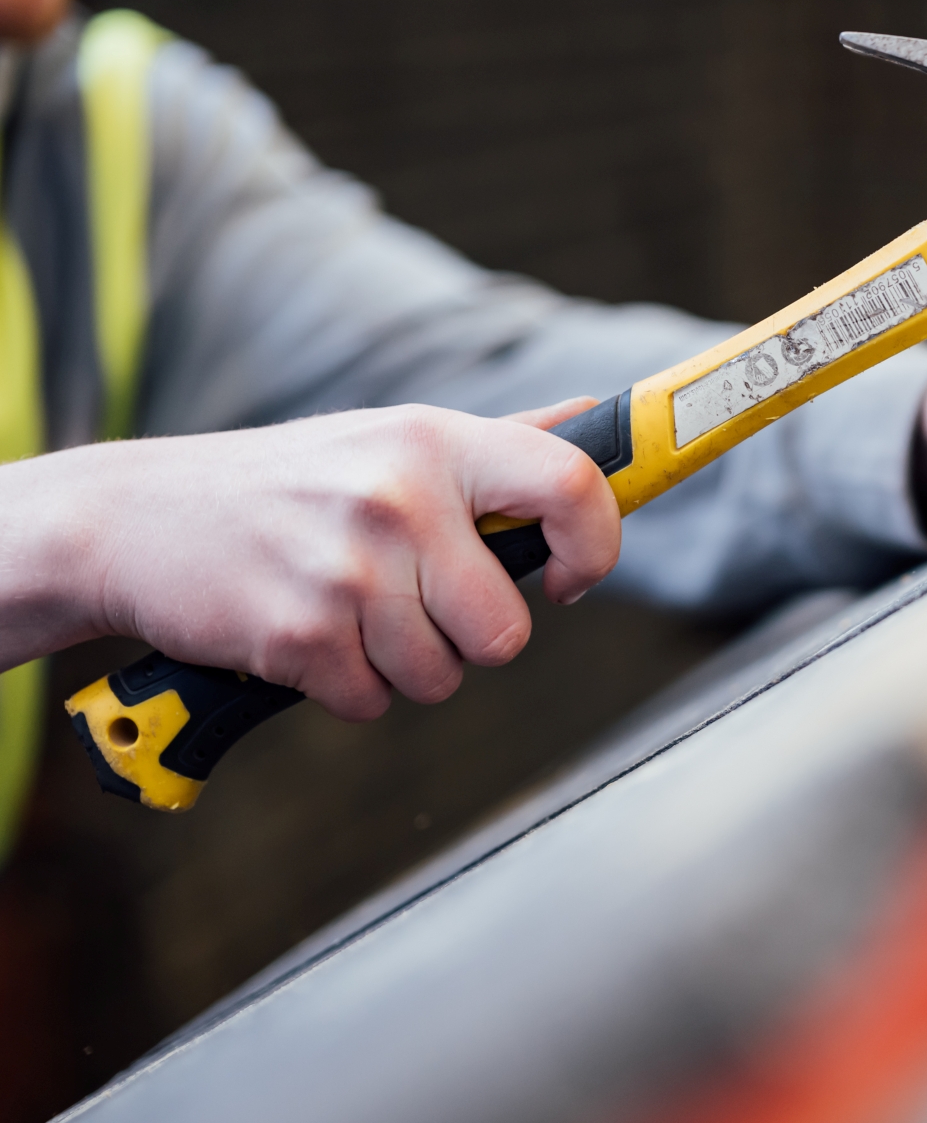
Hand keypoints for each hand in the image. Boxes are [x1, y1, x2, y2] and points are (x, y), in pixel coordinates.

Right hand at [0, 399, 619, 718]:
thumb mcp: (393, 438)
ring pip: (440, 677)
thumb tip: (597, 419)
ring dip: (401, 664)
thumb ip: (503, 442)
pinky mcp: (300, 635)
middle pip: (505, 630)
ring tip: (347, 607)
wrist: (132, 519)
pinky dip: (344, 686)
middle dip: (469, 639)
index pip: (571, 486)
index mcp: (435, 441)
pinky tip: (305, 632)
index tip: (570, 577)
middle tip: (414, 602)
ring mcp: (348, 568)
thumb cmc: (288, 485)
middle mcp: (400, 497)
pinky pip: (373, 703)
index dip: (596, 546)